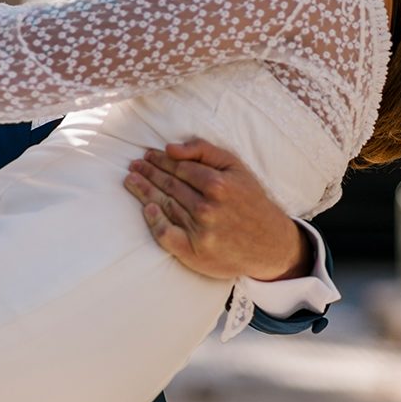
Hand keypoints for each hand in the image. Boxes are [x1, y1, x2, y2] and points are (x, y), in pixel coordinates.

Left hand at [124, 138, 312, 281]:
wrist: (269, 244)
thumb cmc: (250, 200)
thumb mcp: (235, 167)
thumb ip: (204, 151)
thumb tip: (170, 148)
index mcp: (218, 184)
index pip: (179, 167)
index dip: (160, 160)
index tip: (148, 155)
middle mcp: (208, 208)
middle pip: (168, 185)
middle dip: (148, 172)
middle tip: (134, 166)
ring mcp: (200, 232)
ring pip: (164, 205)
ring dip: (144, 191)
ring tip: (131, 180)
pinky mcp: (195, 253)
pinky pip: (166, 234)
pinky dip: (154, 221)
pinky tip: (147, 208)